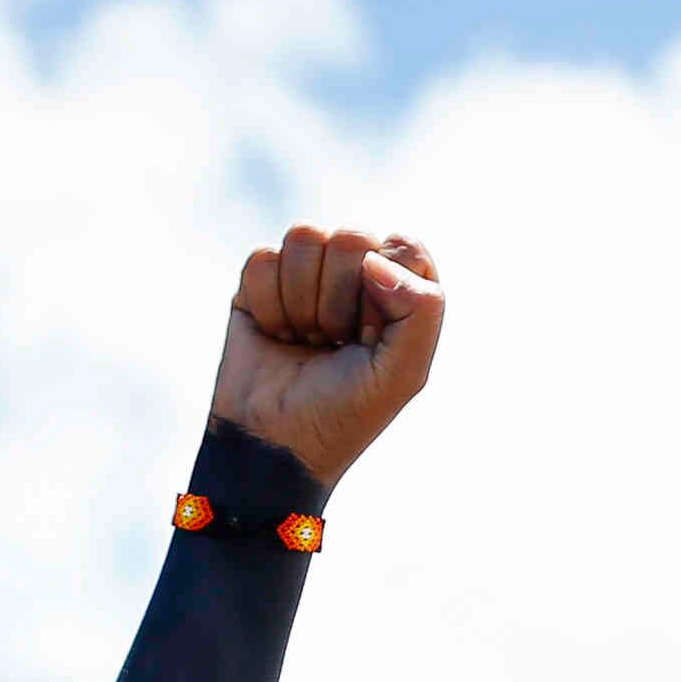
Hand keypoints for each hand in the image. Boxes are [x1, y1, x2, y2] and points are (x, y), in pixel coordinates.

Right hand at [211, 227, 444, 487]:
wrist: (273, 444)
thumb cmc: (344, 414)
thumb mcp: (403, 374)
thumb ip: (420, 310)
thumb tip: (374, 258)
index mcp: (401, 292)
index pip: (403, 246)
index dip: (386, 290)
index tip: (371, 338)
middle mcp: (357, 275)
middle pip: (351, 237)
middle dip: (338, 300)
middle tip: (334, 344)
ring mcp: (308, 274)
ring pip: (303, 237)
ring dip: (300, 303)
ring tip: (305, 341)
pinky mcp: (261, 281)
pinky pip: (263, 259)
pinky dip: (266, 305)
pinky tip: (274, 336)